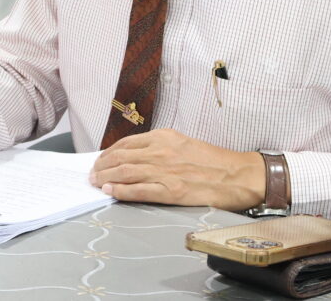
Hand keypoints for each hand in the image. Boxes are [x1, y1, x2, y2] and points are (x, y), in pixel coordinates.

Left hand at [89, 128, 264, 211]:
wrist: (239, 175)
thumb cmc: (215, 161)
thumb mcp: (184, 144)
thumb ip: (162, 148)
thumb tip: (138, 156)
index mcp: (164, 138)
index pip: (127, 143)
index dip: (109, 152)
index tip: (100, 159)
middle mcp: (161, 152)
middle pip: (121, 157)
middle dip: (102, 166)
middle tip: (92, 174)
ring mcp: (165, 171)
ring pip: (125, 172)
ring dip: (106, 178)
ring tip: (95, 183)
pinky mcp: (171, 191)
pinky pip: (139, 191)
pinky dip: (121, 192)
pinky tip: (110, 193)